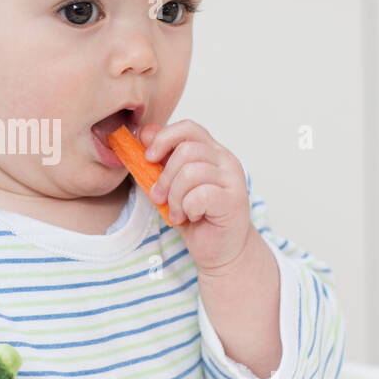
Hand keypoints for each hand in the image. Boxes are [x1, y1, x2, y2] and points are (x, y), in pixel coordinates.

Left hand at [139, 120, 253, 275]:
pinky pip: (200, 195)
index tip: (148, 158)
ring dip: (175, 197)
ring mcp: (233, 179)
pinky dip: (188, 208)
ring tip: (177, 212)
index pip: (188, 128)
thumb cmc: (197, 217)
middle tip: (159, 198)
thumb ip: (161, 160)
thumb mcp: (171, 185)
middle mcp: (226, 160)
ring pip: (191, 173)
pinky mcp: (234, 200)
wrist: (221, 250)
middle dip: (164, 177)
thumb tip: (144, 133)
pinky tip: (191, 216)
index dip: (164, 138)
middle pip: (185, 150)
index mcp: (211, 152)